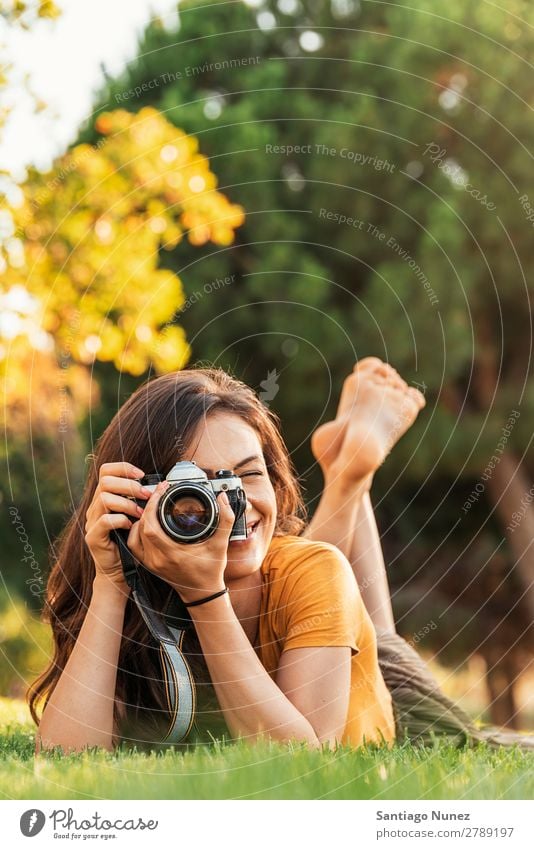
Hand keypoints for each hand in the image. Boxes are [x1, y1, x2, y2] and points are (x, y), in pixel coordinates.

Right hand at [84, 462, 151, 590]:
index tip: (142, 474)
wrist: (118, 572)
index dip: (123, 468)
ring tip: (140, 514)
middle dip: (130, 486)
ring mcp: (91, 522)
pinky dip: (121, 520)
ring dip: (127, 504)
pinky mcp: (93, 537)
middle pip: (105, 482)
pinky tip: (130, 526)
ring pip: (105, 499)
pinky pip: (105, 520)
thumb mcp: (136, 517)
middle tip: (146, 495)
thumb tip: (159, 485)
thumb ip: (140, 500)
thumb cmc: (129, 543)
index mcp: (104, 498)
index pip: (105, 471)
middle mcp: (95, 507)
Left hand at [127, 481, 234, 602]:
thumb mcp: (221, 544)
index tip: (163, 490)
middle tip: (160, 493)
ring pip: (135, 535)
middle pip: (141, 527)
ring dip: (141, 518)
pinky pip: (134, 544)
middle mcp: (158, 559)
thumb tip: (222, 498)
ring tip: (153, 505)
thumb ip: (225, 519)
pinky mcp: (148, 564)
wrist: (202, 593)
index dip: (153, 505)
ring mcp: (151, 563)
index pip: (151, 526)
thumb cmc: (210, 570)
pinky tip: (145, 522)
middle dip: (149, 506)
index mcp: (173, 554)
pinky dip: (136, 531)